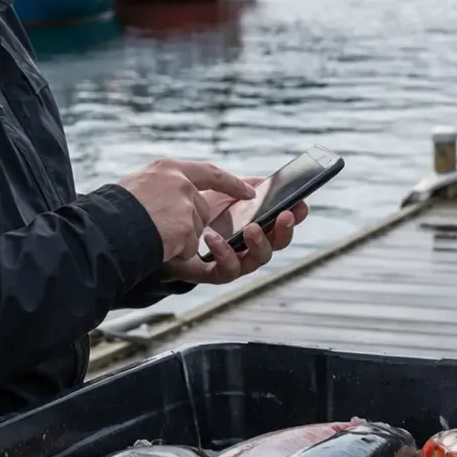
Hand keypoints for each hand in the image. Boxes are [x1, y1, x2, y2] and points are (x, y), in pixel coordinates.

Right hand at [118, 160, 254, 262]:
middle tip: (159, 227)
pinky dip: (173, 251)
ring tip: (151, 234)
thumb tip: (184, 197)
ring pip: (196, 230)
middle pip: (201, 209)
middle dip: (187, 223)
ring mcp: (184, 204)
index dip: (230, 182)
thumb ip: (162, 186)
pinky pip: (188, 246)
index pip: (208, 172)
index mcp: (167, 168)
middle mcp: (179, 182)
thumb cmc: (112, 212)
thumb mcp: (138, 186)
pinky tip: (156, 244)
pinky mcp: (186, 227)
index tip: (249, 190)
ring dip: (177, 238)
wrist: (102, 230)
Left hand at [162, 178, 310, 286]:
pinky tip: (214, 237)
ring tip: (251, 228)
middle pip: (276, 244)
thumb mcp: (210, 192)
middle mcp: (245, 246)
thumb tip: (258, 182)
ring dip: (259, 244)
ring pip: (257, 261)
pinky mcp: (212, 274)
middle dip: (284, 231)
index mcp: (250, 224)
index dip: (295, 215)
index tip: (302, 204)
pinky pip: (227, 270)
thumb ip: (232, 184)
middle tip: (284, 216)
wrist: (154, 232)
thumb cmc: (185, 212)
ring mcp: (231, 262)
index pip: (279, 223)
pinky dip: (224, 253)